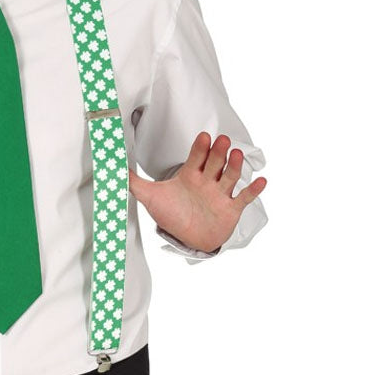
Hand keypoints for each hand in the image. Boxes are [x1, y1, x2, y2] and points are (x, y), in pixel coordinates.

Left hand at [128, 132, 266, 252]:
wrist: (187, 237)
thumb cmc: (171, 214)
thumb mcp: (149, 196)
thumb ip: (132, 180)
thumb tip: (112, 165)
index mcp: (189, 176)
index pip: (195, 158)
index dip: (200, 148)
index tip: (203, 137)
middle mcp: (207, 181)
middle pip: (215, 163)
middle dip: (218, 152)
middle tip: (222, 140)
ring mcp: (220, 194)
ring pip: (230, 177)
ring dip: (235, 166)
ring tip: (238, 155)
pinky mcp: (231, 209)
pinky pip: (244, 198)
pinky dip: (253, 190)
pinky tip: (262, 181)